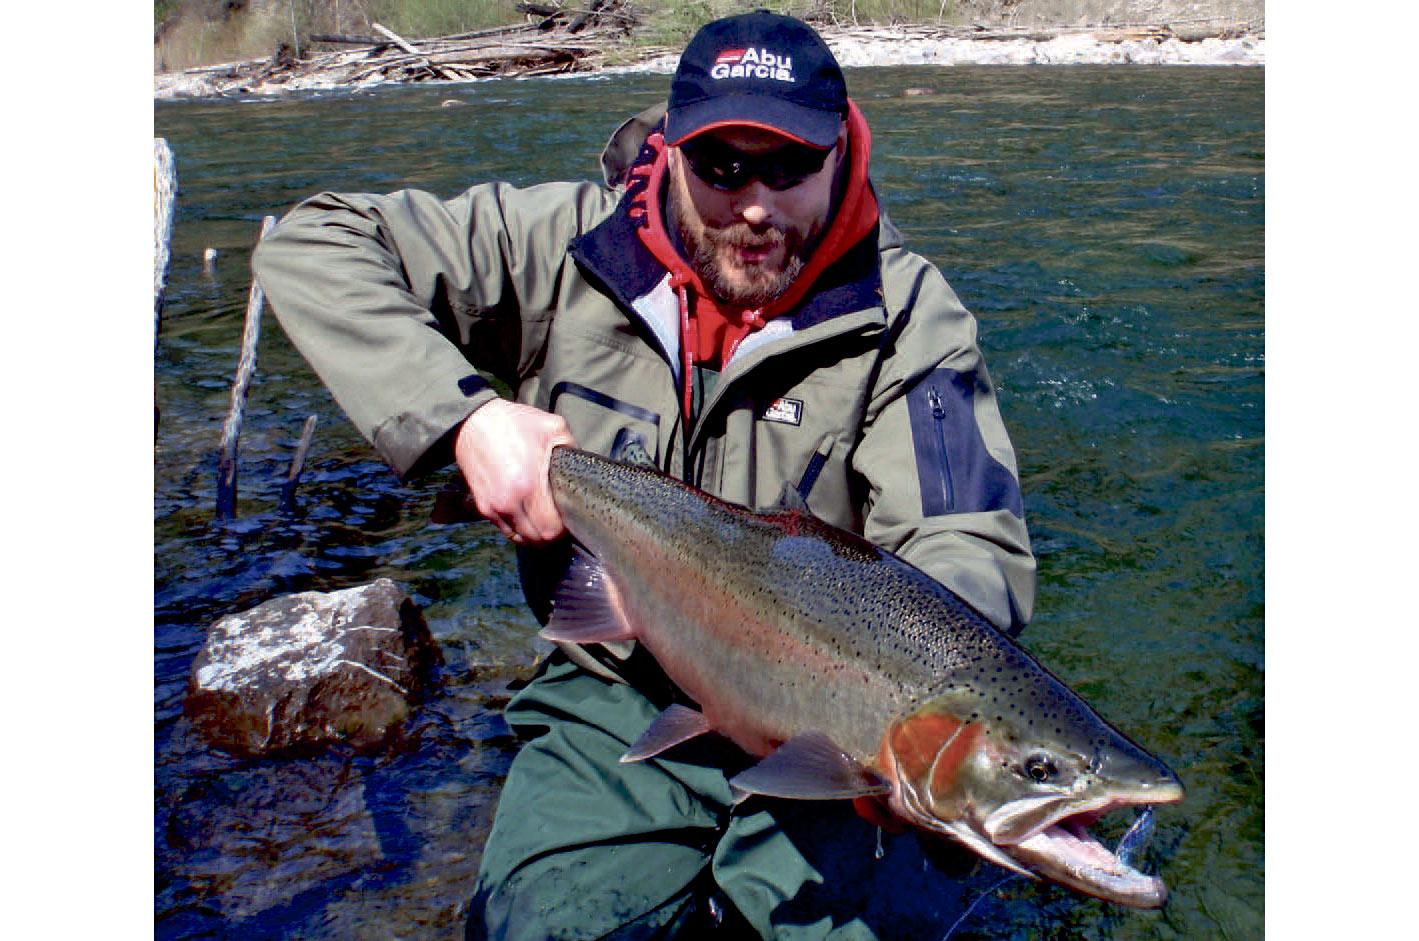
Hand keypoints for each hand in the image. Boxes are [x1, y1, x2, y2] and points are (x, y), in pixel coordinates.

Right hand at [453, 399, 576, 544]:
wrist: (472, 422)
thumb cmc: (513, 423)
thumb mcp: (552, 427)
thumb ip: (572, 448)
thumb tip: (583, 468)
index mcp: (528, 485)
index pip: (551, 529)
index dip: (565, 528)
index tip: (572, 518)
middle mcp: (509, 502)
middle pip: (538, 540)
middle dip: (553, 536)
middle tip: (562, 523)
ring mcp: (494, 507)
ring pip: (521, 540)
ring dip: (536, 536)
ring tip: (546, 523)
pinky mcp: (484, 506)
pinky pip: (506, 531)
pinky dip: (520, 531)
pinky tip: (529, 519)